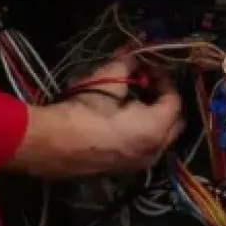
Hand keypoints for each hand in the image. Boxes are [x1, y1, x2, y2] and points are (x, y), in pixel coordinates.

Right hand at [5, 55, 183, 180]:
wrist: (51, 146)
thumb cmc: (83, 112)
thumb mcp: (105, 82)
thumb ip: (125, 65)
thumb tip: (132, 53)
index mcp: (155, 130)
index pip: (174, 101)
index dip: (165, 80)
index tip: (149, 67)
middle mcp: (153, 152)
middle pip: (173, 124)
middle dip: (163, 102)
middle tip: (147, 83)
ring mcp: (138, 166)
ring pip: (157, 139)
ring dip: (152, 118)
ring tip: (131, 99)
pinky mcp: (121, 172)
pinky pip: (141, 149)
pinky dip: (139, 133)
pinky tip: (116, 120)